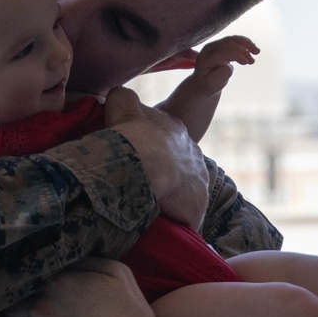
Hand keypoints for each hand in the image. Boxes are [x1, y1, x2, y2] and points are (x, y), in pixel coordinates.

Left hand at [4, 257, 205, 316]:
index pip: (30, 281)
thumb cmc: (130, 314)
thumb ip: (84, 261)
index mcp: (56, 284)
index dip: (37, 288)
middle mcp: (40, 310)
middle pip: (18, 308)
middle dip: (30, 310)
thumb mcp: (117, 273)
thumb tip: (65, 261)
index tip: (47, 294)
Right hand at [103, 87, 207, 229]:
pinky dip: (174, 218)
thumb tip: (119, 94)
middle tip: (141, 183)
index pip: (164, 138)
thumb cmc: (130, 136)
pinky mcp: (197, 204)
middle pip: (177, 163)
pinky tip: (159, 222)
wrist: (146, 165)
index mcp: (174, 129)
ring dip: (170, 196)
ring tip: (148, 206)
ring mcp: (198, 178)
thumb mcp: (122, 108)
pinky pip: (186, 213)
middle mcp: (192, 151)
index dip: (149, 148)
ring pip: (184, 188)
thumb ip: (123, 99)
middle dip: (164, 172)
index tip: (135, 158)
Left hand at [189, 35, 259, 97]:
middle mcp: (208, 49)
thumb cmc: (207, 85)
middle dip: (242, 49)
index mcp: (204, 59)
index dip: (235, 55)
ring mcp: (215, 45)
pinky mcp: (221, 44)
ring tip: (257, 52)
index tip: (246, 62)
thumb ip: (218, 77)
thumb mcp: (210, 86)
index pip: (221, 53)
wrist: (203, 82)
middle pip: (227, 44)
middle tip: (253, 61)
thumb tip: (227, 67)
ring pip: (232, 39)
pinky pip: (234, 39)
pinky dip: (245, 42)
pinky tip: (252, 48)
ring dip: (246, 44)